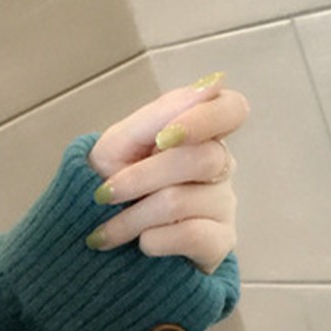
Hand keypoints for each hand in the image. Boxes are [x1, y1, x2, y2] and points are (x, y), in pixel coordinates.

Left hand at [86, 75, 249, 274]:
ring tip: (104, 234)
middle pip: (201, 158)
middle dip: (140, 179)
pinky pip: (191, 235)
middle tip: (103, 196)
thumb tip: (214, 82)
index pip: (231, 110)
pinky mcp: (220, 243)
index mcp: (199, 135)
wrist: (99, 247)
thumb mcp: (118, 148)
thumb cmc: (112, 188)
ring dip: (131, 219)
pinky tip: (139, 246)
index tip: (163, 137)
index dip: (204, 119)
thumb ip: (157, 116)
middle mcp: (219, 167)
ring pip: (183, 201)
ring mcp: (223, 205)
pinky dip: (153, 241)